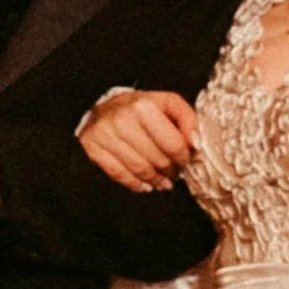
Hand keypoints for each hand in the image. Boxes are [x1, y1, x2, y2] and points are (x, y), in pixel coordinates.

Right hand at [79, 88, 198, 190]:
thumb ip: (187, 119)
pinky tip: (145, 185)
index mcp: (144, 106)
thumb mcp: (167, 103)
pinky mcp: (93, 147)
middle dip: (170, 170)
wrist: (104, 106)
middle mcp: (122, 119)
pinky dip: (135, 183)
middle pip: (157, 160)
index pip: (173, 144)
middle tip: (174, 172)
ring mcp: (105, 134)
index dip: (183, 158)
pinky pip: (119, 174)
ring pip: (139, 170)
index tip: (185, 161)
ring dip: (155, 180)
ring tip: (163, 182)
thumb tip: (196, 144)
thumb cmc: (141, 107)